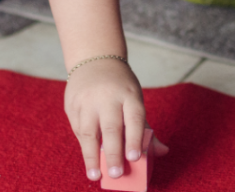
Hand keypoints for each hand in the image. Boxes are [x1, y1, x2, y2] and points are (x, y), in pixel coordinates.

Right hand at [63, 58, 168, 181]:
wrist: (94, 59)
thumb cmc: (120, 86)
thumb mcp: (135, 99)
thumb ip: (145, 128)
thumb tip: (163, 152)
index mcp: (129, 94)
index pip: (133, 118)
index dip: (134, 139)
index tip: (135, 158)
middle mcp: (107, 97)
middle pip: (110, 128)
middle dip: (113, 153)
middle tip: (116, 174)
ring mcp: (87, 100)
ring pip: (88, 131)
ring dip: (91, 156)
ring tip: (96, 175)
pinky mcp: (72, 104)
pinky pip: (77, 129)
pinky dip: (83, 145)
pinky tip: (88, 157)